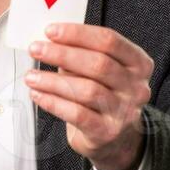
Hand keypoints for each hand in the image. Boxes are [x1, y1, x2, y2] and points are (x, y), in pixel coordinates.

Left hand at [24, 23, 153, 169]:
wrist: (113, 139)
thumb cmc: (103, 96)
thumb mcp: (100, 72)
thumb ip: (81, 54)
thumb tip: (49, 41)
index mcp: (138, 64)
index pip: (110, 41)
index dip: (78, 34)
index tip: (51, 31)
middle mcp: (136, 87)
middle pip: (98, 64)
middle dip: (62, 54)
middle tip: (36, 49)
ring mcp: (124, 112)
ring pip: (87, 90)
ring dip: (53, 81)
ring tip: (31, 76)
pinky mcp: (107, 132)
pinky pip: (77, 114)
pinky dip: (54, 103)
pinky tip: (38, 95)